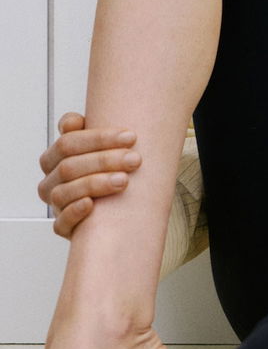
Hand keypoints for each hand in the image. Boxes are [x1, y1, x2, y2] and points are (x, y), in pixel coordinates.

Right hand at [39, 112, 141, 237]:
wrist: (118, 207)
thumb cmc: (109, 168)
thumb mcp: (102, 146)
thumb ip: (89, 128)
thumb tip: (73, 121)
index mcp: (53, 157)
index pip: (67, 143)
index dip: (99, 138)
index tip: (131, 136)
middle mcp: (51, 181)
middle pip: (69, 166)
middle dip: (104, 160)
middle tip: (134, 159)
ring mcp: (56, 205)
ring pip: (65, 193)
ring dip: (96, 184)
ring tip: (124, 180)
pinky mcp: (64, 227)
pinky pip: (61, 223)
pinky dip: (75, 212)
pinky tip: (91, 205)